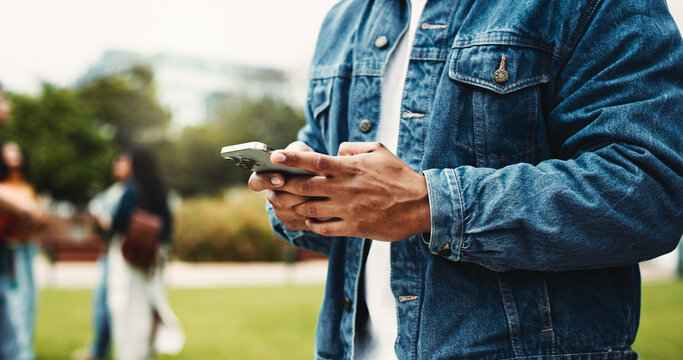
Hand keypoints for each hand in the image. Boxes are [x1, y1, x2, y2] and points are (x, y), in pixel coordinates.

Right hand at [248, 141, 315, 231]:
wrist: (319, 181)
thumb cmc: (306, 162)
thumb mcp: (302, 152)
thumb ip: (297, 152)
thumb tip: (290, 155)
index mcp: (266, 178)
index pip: (255, 182)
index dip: (266, 182)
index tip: (281, 178)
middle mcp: (272, 197)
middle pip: (279, 200)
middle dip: (297, 193)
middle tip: (312, 187)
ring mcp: (282, 213)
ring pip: (293, 212)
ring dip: (308, 203)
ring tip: (324, 194)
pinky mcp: (293, 224)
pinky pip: (303, 223)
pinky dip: (316, 214)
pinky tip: (327, 205)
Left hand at [270, 142, 430, 240]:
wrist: (421, 205)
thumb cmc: (399, 175)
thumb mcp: (378, 150)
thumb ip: (352, 147)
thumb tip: (336, 151)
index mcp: (349, 168)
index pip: (314, 161)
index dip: (292, 158)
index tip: (274, 156)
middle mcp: (344, 189)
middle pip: (304, 187)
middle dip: (284, 186)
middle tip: (272, 185)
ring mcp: (347, 209)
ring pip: (309, 209)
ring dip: (296, 207)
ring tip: (290, 204)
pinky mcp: (353, 228)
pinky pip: (324, 228)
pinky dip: (313, 225)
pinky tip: (311, 221)